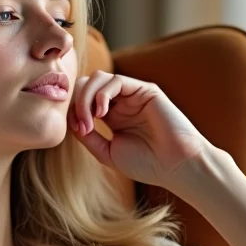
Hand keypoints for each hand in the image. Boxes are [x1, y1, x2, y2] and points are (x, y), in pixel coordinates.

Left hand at [67, 71, 212, 190]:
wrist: (175, 166)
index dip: (73, 110)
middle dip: (77, 101)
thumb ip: (87, 136)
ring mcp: (133, 94)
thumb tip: (70, 120)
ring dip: (87, 97)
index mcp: (112, 115)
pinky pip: (116, 80)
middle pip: (87, 84)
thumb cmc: (146, 164)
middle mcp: (121, 102)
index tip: (78, 130)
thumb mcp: (107, 152)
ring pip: (98, 78)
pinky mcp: (145, 90)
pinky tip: (102, 112)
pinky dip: (102, 94)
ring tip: (90, 119)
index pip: (83, 99)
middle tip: (82, 124)